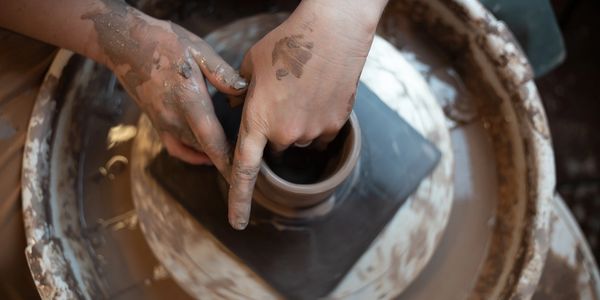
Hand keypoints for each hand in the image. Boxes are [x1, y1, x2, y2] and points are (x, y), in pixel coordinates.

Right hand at [86, 5, 246, 175]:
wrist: (124, 42)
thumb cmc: (163, 41)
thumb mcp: (197, 50)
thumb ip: (222, 73)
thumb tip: (245, 89)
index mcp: (189, 100)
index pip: (212, 140)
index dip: (228, 161)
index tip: (245, 173)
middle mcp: (174, 117)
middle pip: (206, 150)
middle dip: (228, 161)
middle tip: (251, 164)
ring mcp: (163, 122)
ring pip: (193, 149)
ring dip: (212, 155)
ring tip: (235, 158)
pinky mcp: (157, 122)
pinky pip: (175, 147)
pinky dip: (191, 155)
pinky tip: (205, 154)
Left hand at [228, 0, 383, 228]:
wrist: (332, 33)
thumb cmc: (286, 44)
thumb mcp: (250, 65)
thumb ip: (240, 92)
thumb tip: (239, 104)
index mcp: (258, 120)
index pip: (244, 169)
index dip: (239, 199)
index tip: (237, 222)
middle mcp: (285, 134)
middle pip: (275, 146)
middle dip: (273, 130)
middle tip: (279, 96)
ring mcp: (313, 132)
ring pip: (300, 139)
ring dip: (297, 123)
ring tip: (301, 89)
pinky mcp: (335, 125)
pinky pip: (321, 133)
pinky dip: (318, 120)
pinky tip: (319, 95)